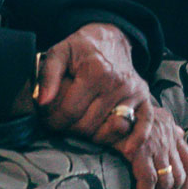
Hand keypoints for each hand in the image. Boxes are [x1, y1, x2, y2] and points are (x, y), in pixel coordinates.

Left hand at [35, 23, 147, 140]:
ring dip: (92, 136)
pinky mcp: (144, 97)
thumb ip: (48, 75)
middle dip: (69, 129)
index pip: (69, 112)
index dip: (52, 119)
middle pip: (87, 126)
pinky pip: (144, 124)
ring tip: (82, 126)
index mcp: (95, 70)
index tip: (47, 117)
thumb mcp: (60, 52)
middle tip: (62, 123)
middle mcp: (117, 82)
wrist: (112, 39)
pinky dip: (136, 140)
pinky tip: (125, 150)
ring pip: (109, 131)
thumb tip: (43, 102)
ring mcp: (133, 91)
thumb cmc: (83, 48)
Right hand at [115, 95, 187, 188]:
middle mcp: (167, 137)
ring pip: (167, 180)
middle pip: (180, 174)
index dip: (187, 180)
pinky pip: (149, 179)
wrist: (113, 106)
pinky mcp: (140, 152)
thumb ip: (168, 126)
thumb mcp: (153, 114)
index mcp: (171, 130)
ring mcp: (155, 145)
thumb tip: (180, 133)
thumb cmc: (129, 113)